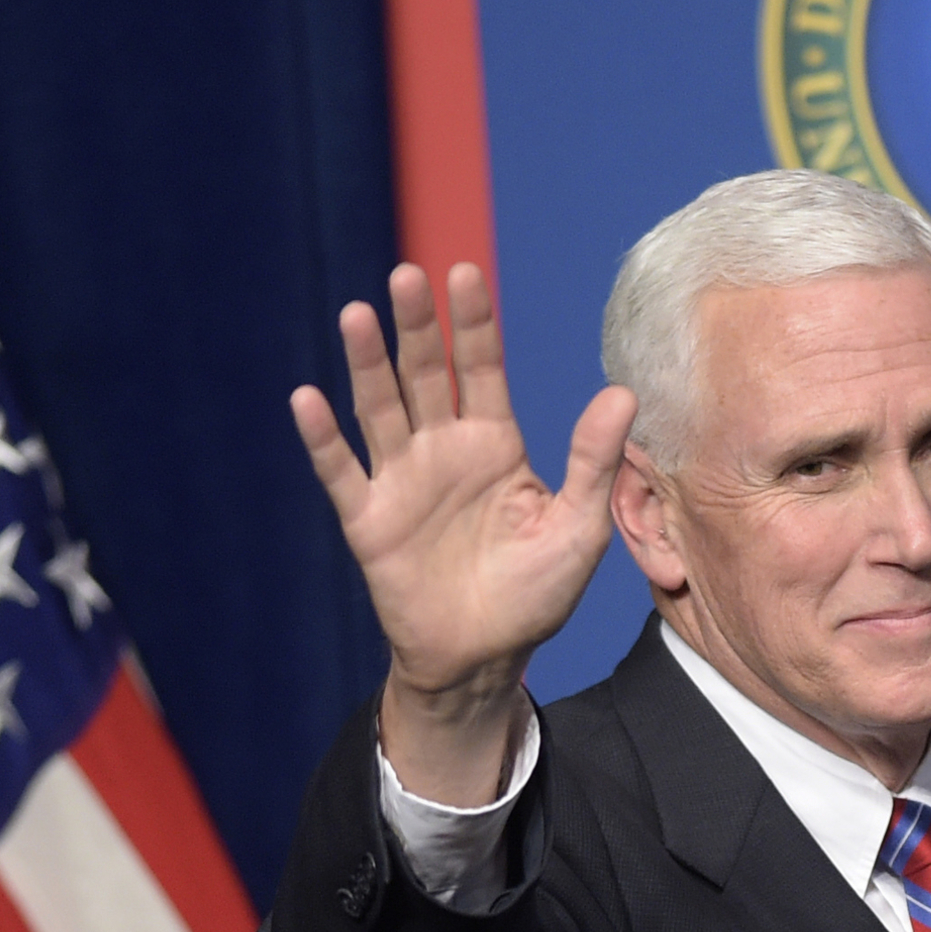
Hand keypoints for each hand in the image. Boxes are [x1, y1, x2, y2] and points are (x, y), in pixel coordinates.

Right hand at [291, 262, 632, 803]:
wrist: (484, 658)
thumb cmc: (536, 594)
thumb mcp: (578, 527)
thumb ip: (593, 461)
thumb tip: (623, 392)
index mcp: (495, 444)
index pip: (481, 369)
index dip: (473, 324)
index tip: (465, 273)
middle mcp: (443, 450)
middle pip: (425, 375)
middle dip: (416, 327)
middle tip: (407, 275)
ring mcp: (402, 481)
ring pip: (380, 409)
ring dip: (366, 364)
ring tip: (356, 315)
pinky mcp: (369, 520)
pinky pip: (342, 472)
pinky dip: (323, 439)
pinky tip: (307, 400)